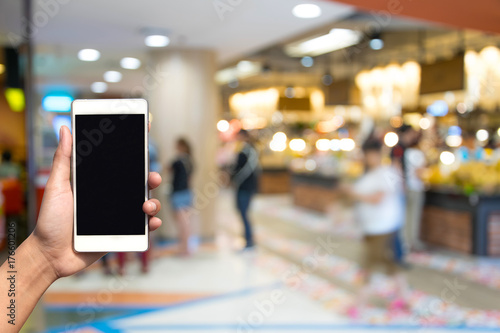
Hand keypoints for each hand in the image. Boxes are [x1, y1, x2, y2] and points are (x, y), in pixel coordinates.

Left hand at [30, 125, 161, 278]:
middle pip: (139, 183)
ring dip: (153, 202)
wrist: (50, 254)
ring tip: (147, 205)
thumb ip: (63, 159)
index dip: (135, 151)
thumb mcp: (56, 186)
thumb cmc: (50, 219)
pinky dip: (152, 223)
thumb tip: (65, 129)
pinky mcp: (123, 233)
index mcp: (99, 182)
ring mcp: (119, 215)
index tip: (146, 134)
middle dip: (151, 177)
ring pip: (145, 203)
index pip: (121, 164)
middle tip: (152, 177)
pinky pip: (143, 227)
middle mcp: (112, 197)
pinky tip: (151, 222)